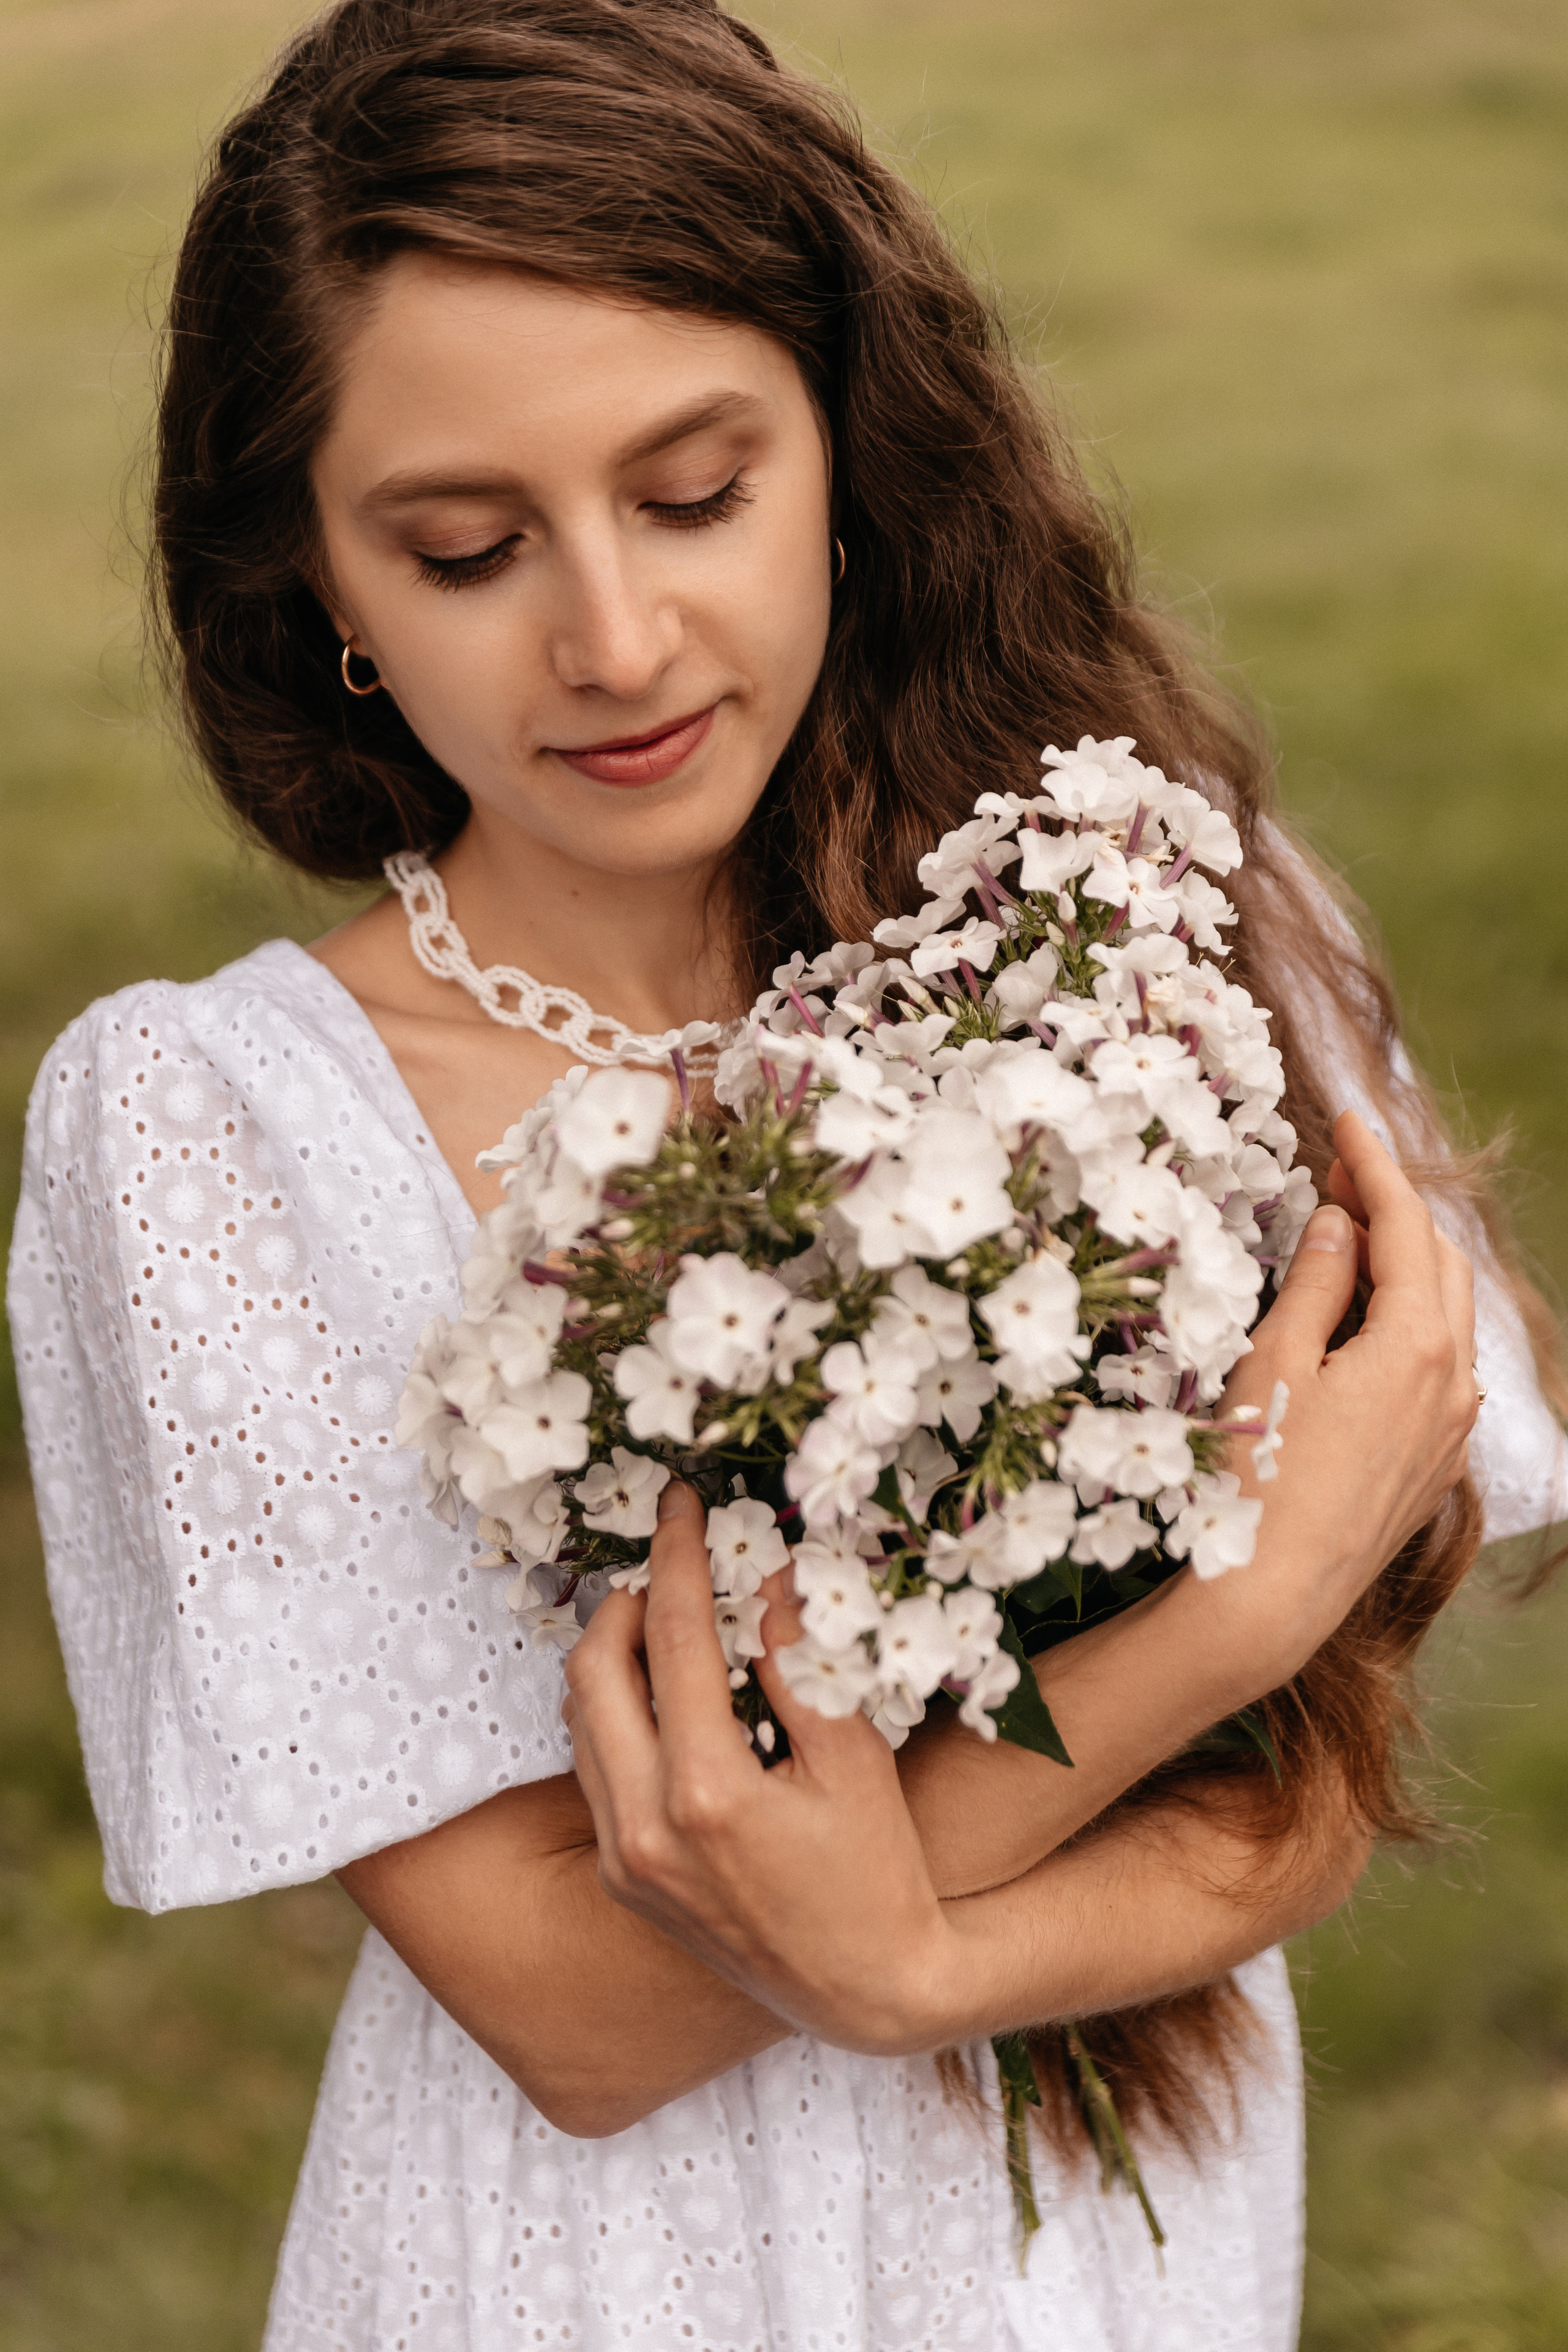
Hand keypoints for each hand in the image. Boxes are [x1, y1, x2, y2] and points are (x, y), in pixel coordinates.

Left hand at [562, 1482, 957, 2054]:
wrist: (866, 1991)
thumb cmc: (878, 1870)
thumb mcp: (855, 1757)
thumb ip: (800, 1660)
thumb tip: (766, 1567)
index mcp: (706, 1793)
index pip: (671, 1638)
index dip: (675, 1555)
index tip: (681, 1501)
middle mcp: (643, 1829)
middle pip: (594, 1669)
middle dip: (623, 1597)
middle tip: (667, 1559)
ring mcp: (622, 1859)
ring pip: (580, 1718)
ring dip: (612, 1655)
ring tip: (664, 1616)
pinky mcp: (619, 1878)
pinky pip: (592, 1768)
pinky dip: (614, 1713)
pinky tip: (661, 1693)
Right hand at [1211, 1108, 1477, 1680]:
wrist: (1272, 1596)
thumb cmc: (1259, 1476)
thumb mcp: (1275, 1361)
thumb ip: (1316, 1283)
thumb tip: (1340, 1223)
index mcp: (1417, 1345)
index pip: (1406, 1227)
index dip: (1376, 1165)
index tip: (1347, 1122)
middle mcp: (1453, 1383)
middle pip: (1442, 1264)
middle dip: (1395, 1210)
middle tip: (1339, 1174)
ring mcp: (1450, 1429)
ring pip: (1447, 1318)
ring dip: (1404, 1266)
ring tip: (1348, 1238)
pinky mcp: (1433, 1463)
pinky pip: (1437, 1368)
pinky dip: (1408, 1322)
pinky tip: (1362, 1321)